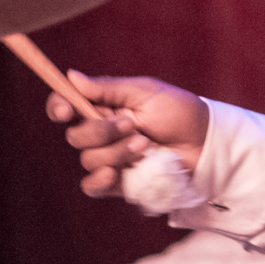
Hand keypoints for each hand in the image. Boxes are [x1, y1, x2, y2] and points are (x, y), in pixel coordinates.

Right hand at [45, 71, 208, 196]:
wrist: (205, 144)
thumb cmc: (180, 112)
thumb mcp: (146, 93)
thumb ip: (108, 89)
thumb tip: (71, 77)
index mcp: (106, 106)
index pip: (67, 105)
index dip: (58, 107)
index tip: (66, 112)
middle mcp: (103, 133)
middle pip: (76, 136)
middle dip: (101, 131)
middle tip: (131, 125)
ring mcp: (110, 158)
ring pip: (89, 159)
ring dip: (117, 152)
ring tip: (146, 145)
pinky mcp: (119, 181)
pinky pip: (93, 186)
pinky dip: (99, 180)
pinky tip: (115, 174)